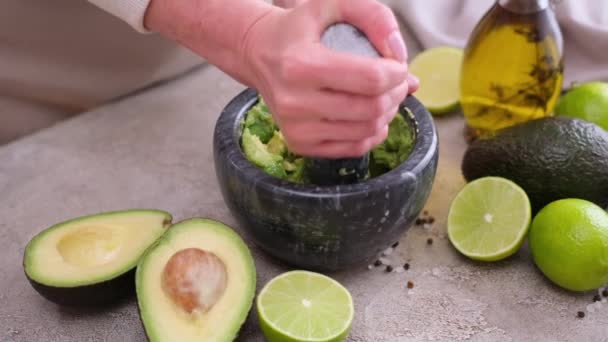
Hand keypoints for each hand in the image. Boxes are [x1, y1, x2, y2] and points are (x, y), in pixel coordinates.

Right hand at [243, 0, 418, 157]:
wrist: (259, 53)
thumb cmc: (300, 28)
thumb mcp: (333, 4)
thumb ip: (374, 16)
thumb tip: (399, 55)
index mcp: (301, 64)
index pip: (371, 78)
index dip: (397, 72)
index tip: (398, 64)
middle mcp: (294, 101)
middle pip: (371, 108)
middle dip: (396, 93)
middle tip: (396, 80)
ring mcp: (295, 127)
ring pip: (366, 131)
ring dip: (388, 113)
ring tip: (384, 95)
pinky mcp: (299, 144)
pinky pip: (353, 148)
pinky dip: (373, 132)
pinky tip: (370, 115)